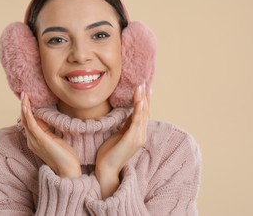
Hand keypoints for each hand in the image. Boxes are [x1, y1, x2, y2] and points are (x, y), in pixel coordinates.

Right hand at [21, 93, 80, 177]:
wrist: (68, 170)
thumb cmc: (65, 156)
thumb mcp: (56, 140)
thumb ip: (50, 131)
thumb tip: (48, 120)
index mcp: (35, 140)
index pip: (29, 122)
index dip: (27, 110)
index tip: (28, 98)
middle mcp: (32, 141)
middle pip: (25, 120)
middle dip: (24, 106)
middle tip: (24, 93)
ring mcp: (35, 141)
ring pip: (26, 121)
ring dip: (24, 107)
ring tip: (24, 95)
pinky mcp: (41, 140)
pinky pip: (31, 125)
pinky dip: (28, 115)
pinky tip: (26, 106)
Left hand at [95, 83, 149, 197]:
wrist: (106, 169)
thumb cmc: (110, 153)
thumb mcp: (119, 134)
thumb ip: (126, 125)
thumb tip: (129, 113)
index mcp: (138, 134)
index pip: (143, 114)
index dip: (144, 101)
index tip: (144, 88)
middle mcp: (141, 135)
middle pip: (145, 112)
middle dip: (145, 97)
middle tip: (144, 83)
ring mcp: (138, 138)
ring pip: (143, 115)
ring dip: (142, 100)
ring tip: (141, 87)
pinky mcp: (131, 140)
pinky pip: (137, 122)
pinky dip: (139, 111)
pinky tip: (139, 101)